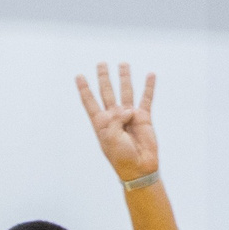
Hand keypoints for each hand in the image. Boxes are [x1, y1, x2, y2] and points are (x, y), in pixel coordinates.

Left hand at [78, 62, 157, 181]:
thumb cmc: (121, 155)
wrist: (139, 166)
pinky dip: (148, 87)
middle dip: (103, 78)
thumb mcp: (110, 138)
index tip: (79, 76)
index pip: (90, 102)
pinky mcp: (144, 116)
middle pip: (107, 92)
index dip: (84, 89)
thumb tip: (128, 108)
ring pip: (126, 91)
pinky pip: (146, 98)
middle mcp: (114, 116)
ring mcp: (129, 115)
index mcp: (101, 122)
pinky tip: (150, 75)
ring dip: (124, 77)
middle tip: (101, 63)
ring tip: (123, 64)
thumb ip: (115, 120)